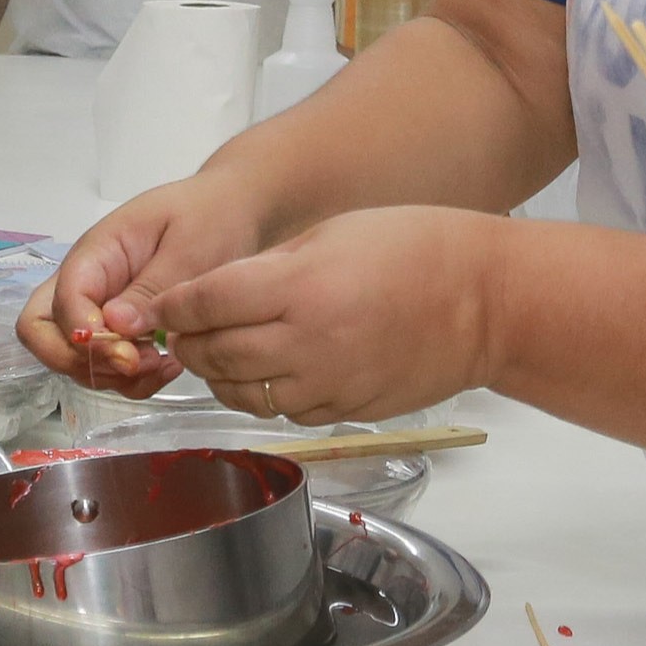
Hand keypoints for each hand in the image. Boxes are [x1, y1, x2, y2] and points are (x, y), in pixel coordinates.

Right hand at [18, 171, 279, 393]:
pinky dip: (130, 379)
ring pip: (71, 356)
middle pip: (41, 331)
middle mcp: (87, 282)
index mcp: (97, 253)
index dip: (85, 338)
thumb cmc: (211, 216)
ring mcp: (99, 307)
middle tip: (136, 365)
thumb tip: (113, 324)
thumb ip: (150, 286)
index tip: (130, 356)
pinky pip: (105, 365)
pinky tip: (168, 366)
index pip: (63, 301)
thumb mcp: (188, 246)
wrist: (235, 211)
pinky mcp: (120, 329)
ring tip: (163, 365)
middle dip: (78, 361)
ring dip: (109, 375)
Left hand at [146, 206, 501, 422]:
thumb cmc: (417, 250)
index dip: (172, 307)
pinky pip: (284, 411)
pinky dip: (264, 395)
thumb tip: (214, 295)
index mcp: (298, 288)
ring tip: (218, 353)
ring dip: (219, 375)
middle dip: (188, 342)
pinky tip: (268, 373)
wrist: (486, 302)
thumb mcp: (329, 234)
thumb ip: (267, 268)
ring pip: (242, 392)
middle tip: (181, 331)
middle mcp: (307, 342)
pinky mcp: (346, 409)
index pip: (205, 303)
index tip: (160, 307)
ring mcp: (327, 383)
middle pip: (214, 353)